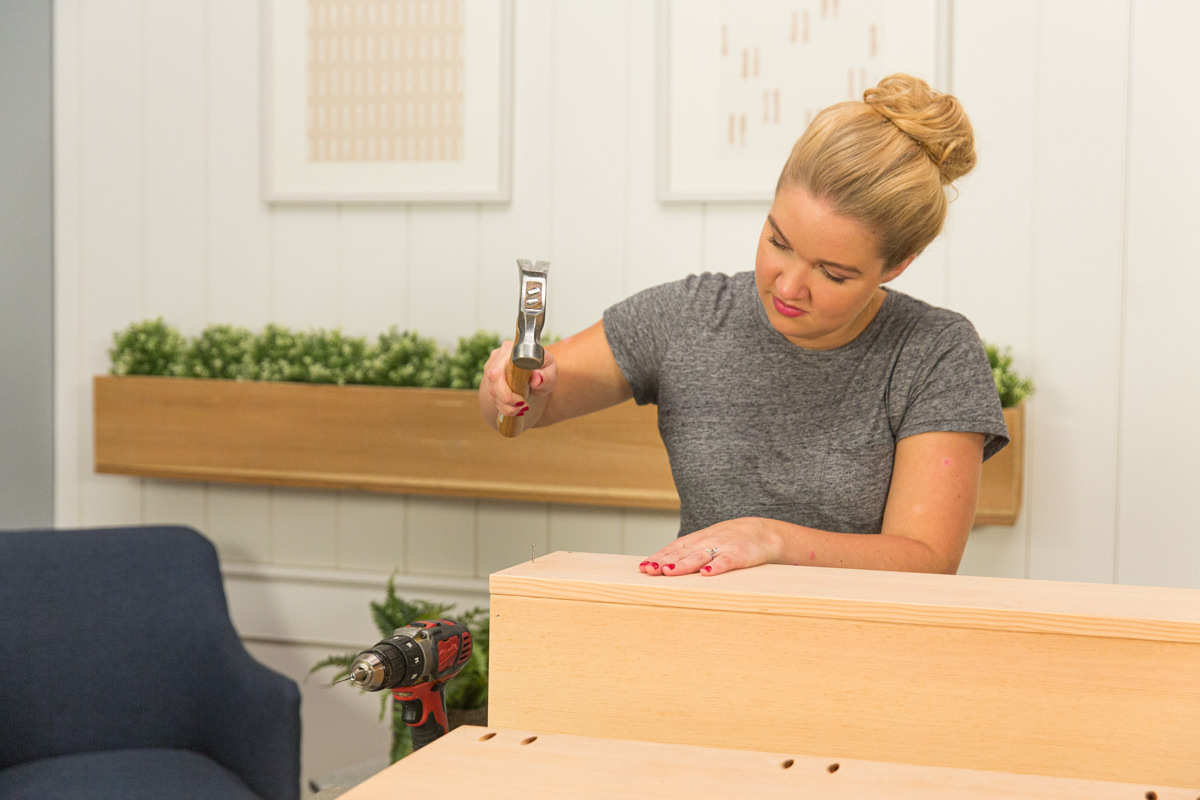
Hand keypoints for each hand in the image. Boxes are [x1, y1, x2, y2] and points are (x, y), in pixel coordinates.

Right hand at [479, 341, 557, 420]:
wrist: (539, 370)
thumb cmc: (545, 369)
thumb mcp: (551, 372)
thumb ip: (546, 376)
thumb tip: (536, 379)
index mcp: (511, 350)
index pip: (498, 371)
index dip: (505, 390)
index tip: (522, 401)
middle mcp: (497, 356)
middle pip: (492, 382)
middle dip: (506, 400)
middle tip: (522, 407)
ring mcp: (491, 367)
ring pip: (492, 391)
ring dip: (506, 406)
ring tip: (522, 408)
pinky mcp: (491, 379)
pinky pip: (493, 396)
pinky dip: (504, 406)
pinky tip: (515, 408)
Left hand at [638, 518, 783, 576]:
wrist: (762, 532)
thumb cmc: (729, 541)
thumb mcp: (707, 543)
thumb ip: (688, 554)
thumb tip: (662, 568)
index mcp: (697, 540)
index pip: (673, 549)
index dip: (657, 557)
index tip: (642, 568)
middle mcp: (706, 542)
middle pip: (681, 553)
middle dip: (664, 562)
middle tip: (648, 570)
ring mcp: (722, 547)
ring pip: (699, 556)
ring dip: (683, 564)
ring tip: (668, 572)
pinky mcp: (739, 555)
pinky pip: (726, 561)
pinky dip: (716, 567)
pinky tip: (706, 574)